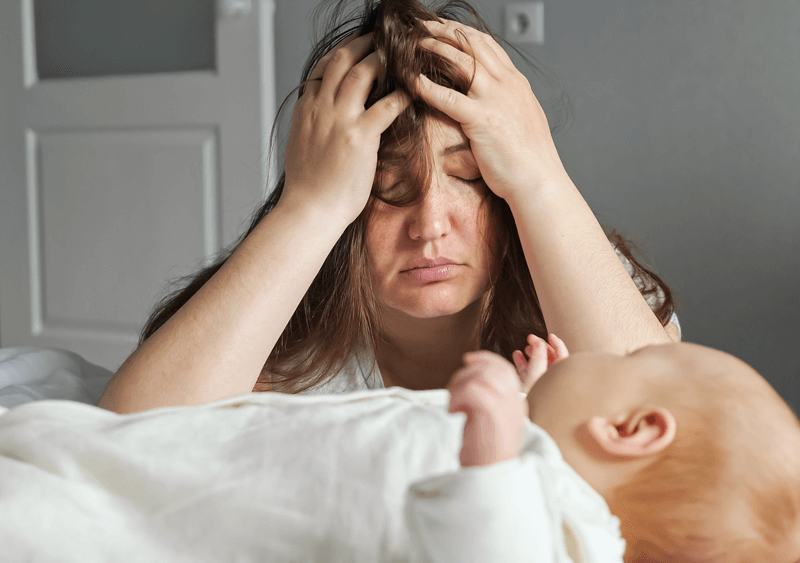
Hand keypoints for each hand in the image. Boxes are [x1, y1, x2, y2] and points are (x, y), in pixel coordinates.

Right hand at [283, 32, 410, 223]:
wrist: (309, 210)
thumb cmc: (308, 188)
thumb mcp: (301, 147)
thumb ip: (312, 126)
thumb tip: (322, 122)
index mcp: (305, 111)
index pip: (322, 69)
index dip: (341, 54)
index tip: (355, 49)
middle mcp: (320, 109)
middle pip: (341, 60)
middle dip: (363, 44)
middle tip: (380, 40)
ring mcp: (339, 120)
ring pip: (362, 73)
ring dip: (382, 60)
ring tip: (398, 56)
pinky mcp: (360, 137)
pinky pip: (386, 106)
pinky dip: (401, 95)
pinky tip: (411, 93)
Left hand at [414, 19, 567, 201]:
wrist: (539, 180)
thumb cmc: (530, 158)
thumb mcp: (522, 119)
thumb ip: (505, 104)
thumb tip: (489, 104)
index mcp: (516, 83)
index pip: (488, 45)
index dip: (463, 33)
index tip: (444, 27)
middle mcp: (507, 84)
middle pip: (473, 44)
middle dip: (446, 30)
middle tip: (423, 26)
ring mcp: (495, 100)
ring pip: (461, 61)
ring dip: (435, 49)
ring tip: (415, 44)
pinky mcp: (482, 120)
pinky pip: (449, 97)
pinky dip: (428, 87)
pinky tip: (413, 82)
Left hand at [447, 351, 529, 466]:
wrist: (490, 480)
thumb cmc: (485, 455)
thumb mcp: (490, 423)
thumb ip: (487, 401)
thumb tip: (470, 377)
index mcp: (517, 404)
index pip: (505, 369)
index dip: (485, 359)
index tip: (467, 359)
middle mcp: (515, 403)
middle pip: (493, 368)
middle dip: (468, 371)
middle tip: (453, 389)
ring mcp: (506, 408)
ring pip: (481, 375)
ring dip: (459, 385)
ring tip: (453, 405)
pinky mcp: (492, 414)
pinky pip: (472, 389)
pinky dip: (457, 397)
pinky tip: (454, 412)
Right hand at [512, 333, 568, 395]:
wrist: (522, 414)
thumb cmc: (533, 396)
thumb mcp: (537, 372)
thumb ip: (539, 354)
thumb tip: (539, 342)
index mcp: (559, 374)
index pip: (562, 355)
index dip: (556, 343)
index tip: (549, 335)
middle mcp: (551, 378)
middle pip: (549, 358)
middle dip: (540, 346)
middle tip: (531, 339)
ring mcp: (539, 382)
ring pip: (537, 363)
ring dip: (531, 353)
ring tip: (525, 348)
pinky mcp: (528, 386)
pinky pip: (527, 370)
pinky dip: (522, 361)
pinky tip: (517, 355)